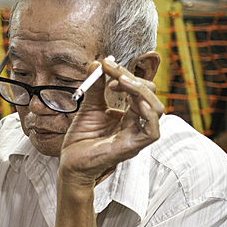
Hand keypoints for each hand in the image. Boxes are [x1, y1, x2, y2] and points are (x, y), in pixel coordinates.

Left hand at [59, 57, 163, 186]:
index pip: (138, 89)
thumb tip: (97, 63)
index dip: (125, 74)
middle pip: (149, 96)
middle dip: (133, 79)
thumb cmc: (82, 139)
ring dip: (141, 92)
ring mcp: (136, 136)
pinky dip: (149, 116)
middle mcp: (136, 124)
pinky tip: (138, 103)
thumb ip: (96, 88)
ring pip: (156, 110)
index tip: (106, 65)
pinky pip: (152, 132)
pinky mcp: (132, 147)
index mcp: (129, 114)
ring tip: (122, 82)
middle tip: (112, 72)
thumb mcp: (89, 107)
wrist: (70, 162)